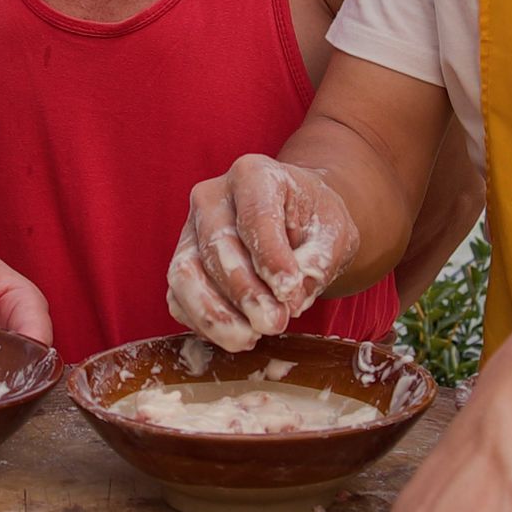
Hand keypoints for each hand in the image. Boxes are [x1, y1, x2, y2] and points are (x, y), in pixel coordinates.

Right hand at [168, 155, 355, 349]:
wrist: (297, 223)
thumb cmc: (313, 222)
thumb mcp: (333, 234)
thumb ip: (317, 261)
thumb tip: (290, 297)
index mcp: (253, 174)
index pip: (254, 216)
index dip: (270, 258)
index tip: (289, 292)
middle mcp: (212, 197)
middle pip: (217, 246)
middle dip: (245, 292)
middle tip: (275, 322)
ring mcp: (190, 231)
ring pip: (185, 275)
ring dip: (216, 314)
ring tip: (250, 337)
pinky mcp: (182, 264)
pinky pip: (178, 298)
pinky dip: (203, 323)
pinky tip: (236, 334)